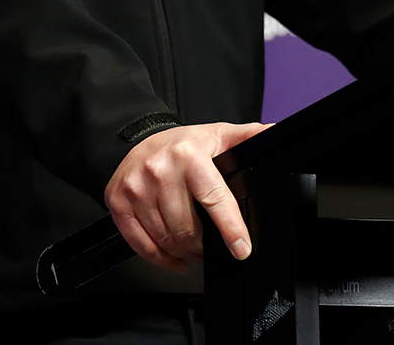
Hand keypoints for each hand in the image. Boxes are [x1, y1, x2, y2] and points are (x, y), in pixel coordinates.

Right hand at [104, 121, 269, 271]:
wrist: (135, 139)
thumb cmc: (181, 144)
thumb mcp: (217, 135)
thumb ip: (247, 136)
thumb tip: (274, 134)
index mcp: (188, 155)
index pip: (214, 198)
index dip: (230, 228)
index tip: (241, 248)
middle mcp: (159, 171)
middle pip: (188, 228)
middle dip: (204, 246)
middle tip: (211, 246)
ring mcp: (136, 189)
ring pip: (166, 239)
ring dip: (184, 252)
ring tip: (193, 248)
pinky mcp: (118, 203)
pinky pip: (141, 245)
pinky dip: (160, 259)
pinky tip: (173, 257)